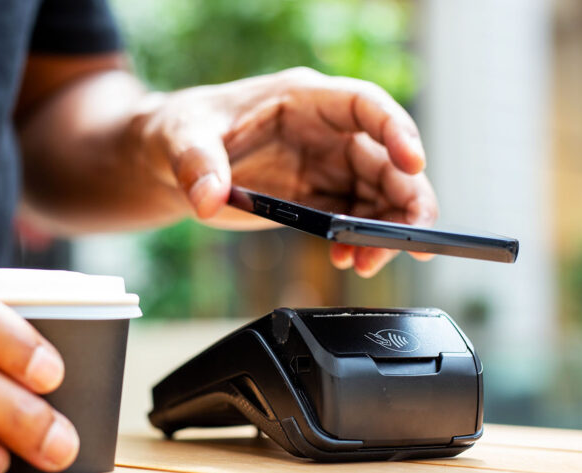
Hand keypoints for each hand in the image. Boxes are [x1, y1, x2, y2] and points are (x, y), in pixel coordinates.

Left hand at [138, 67, 437, 276]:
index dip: (397, 130)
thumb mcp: (182, 139)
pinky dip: (360, 242)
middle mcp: (326, 131)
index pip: (365, 105)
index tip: (414, 162)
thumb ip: (198, 166)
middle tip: (411, 240)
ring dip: (385, 229)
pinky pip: (355, 218)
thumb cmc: (181, 130)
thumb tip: (209, 199)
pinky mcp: (318, 197)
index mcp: (303, 100)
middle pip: (387, 159)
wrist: (168, 159)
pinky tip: (347, 262)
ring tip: (368, 263)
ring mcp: (326, 165)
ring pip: (380, 194)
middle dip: (407, 199)